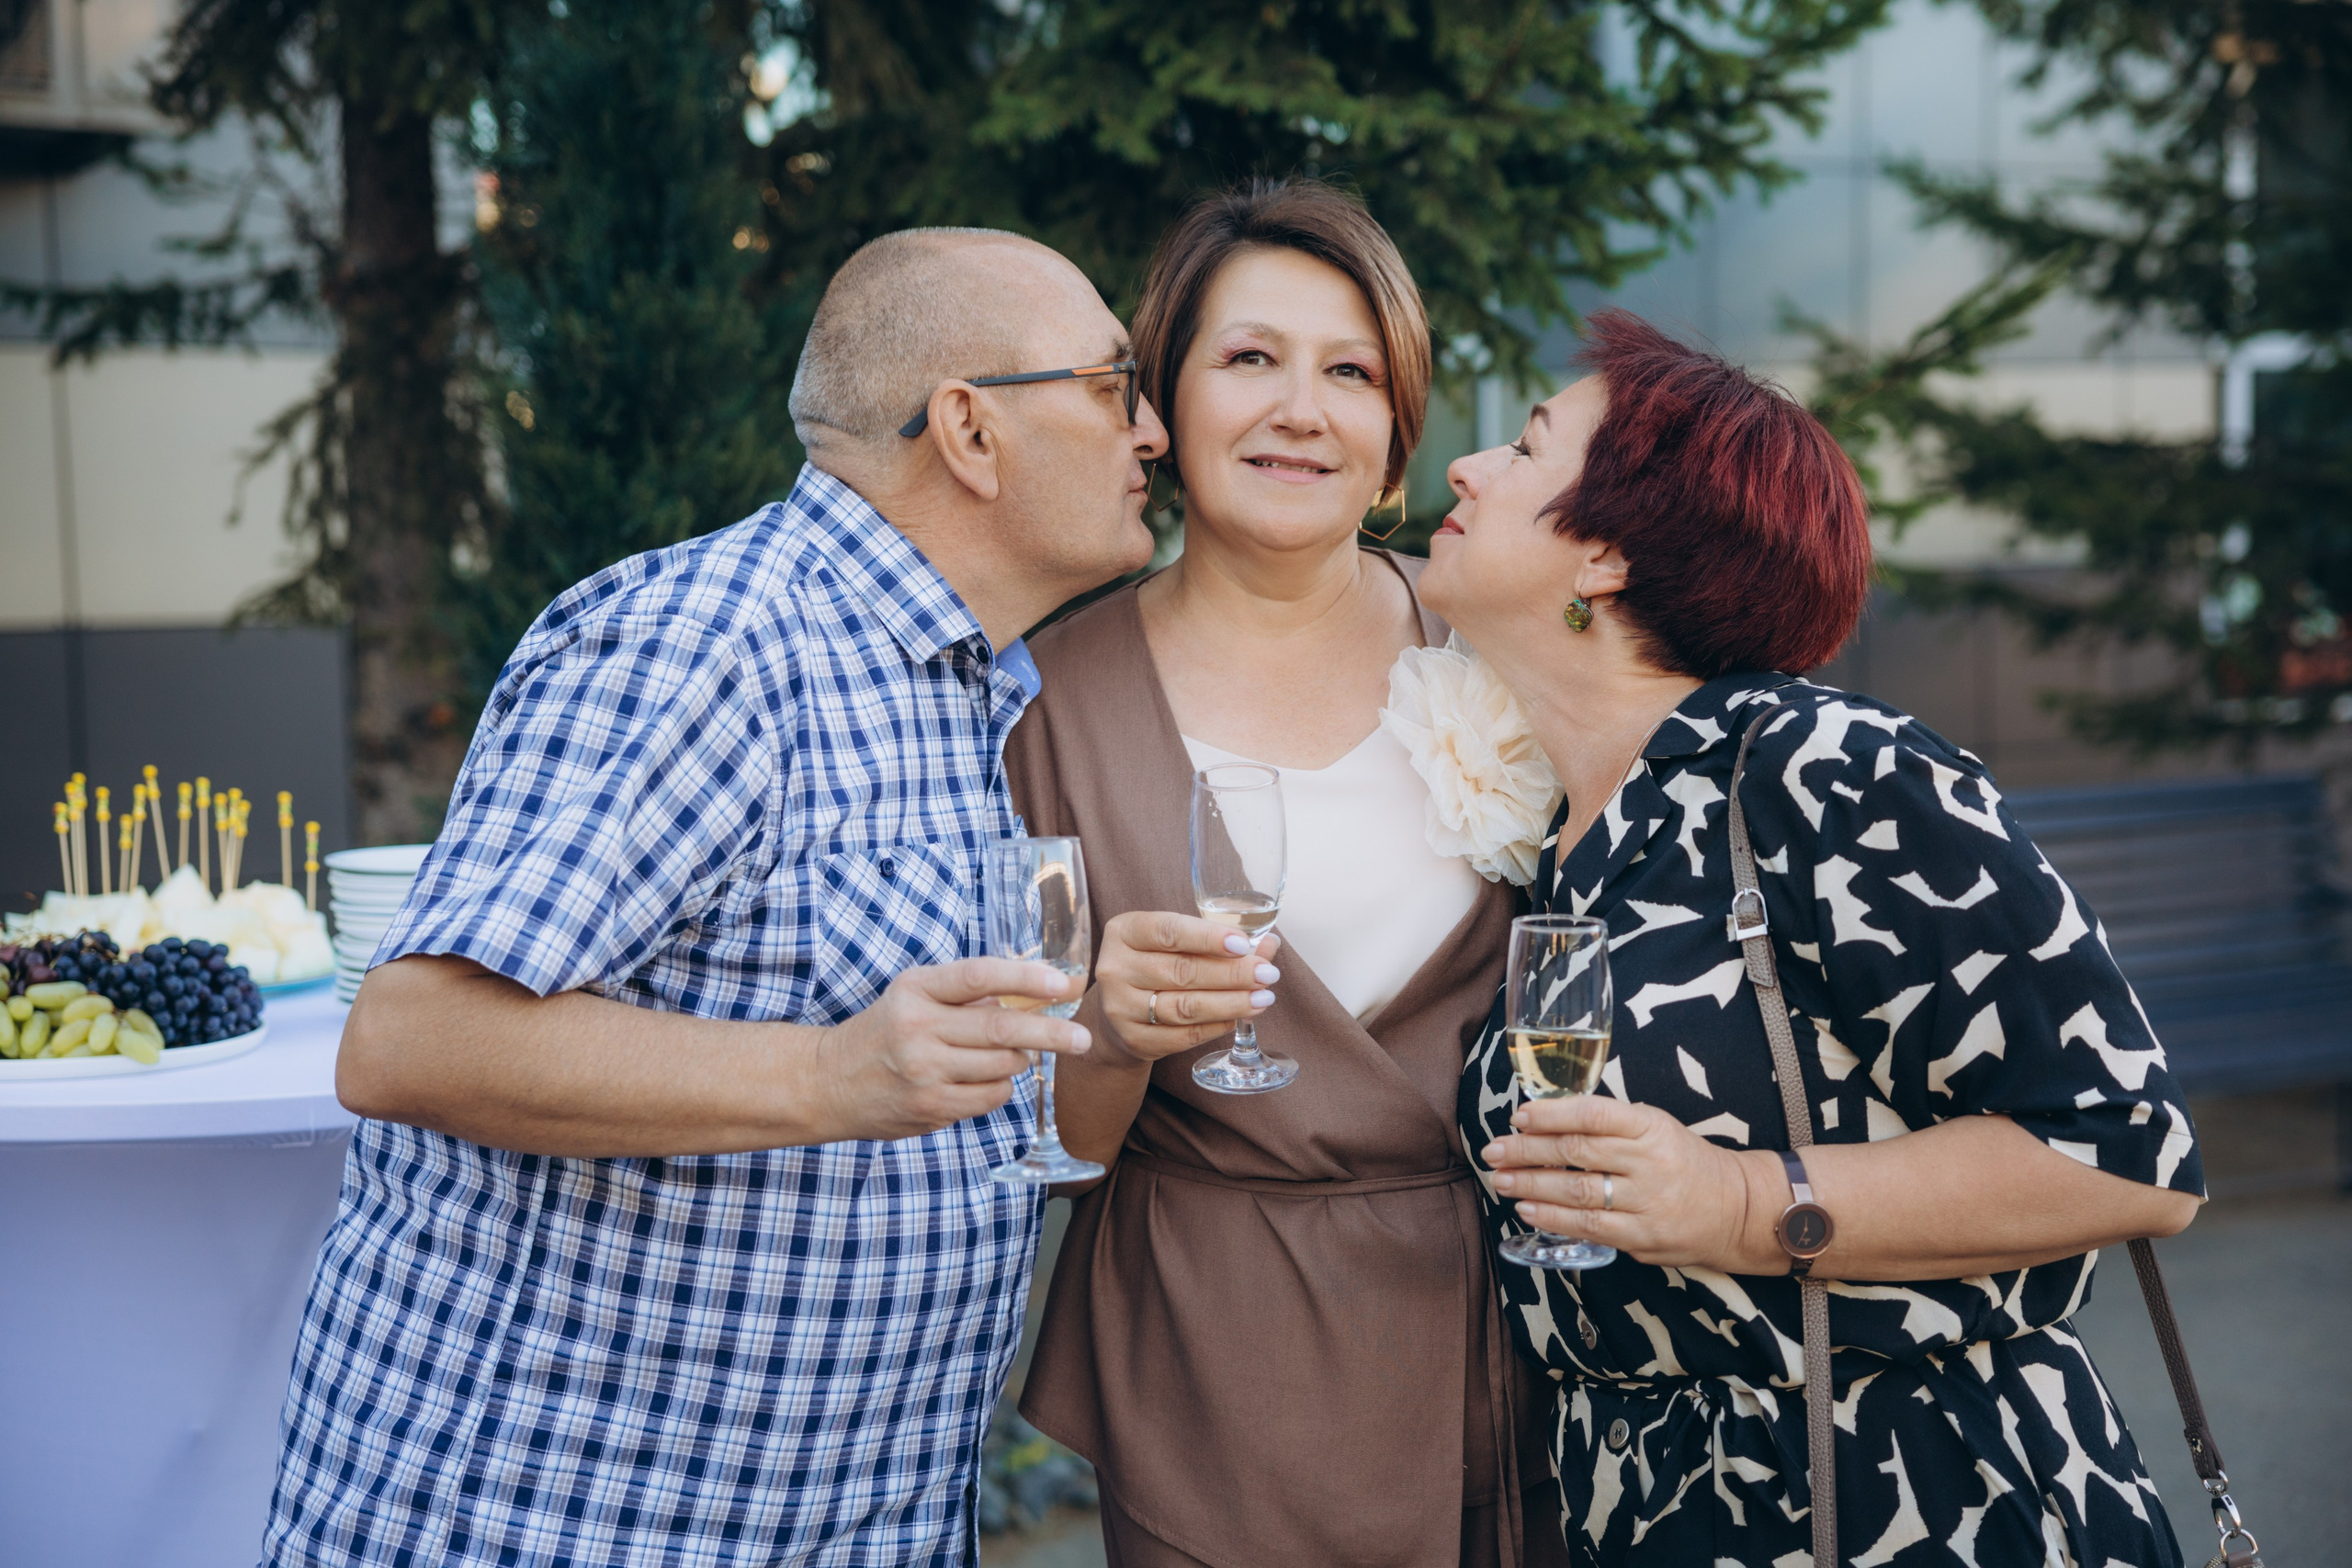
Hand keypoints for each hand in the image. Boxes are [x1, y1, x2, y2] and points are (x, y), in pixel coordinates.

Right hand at [816, 958, 1089, 1140]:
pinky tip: (986, 1079)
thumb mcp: (914, 995)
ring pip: (1002, 1065)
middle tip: (1083, 1038)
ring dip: (1019, 1060)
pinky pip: (990, 1097)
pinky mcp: (929, 1106)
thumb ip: (966, 993)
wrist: (829, 1082)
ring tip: (1012, 1054)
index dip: (1026, 978)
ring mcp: (923, 1071)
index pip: (979, 976)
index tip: (1063, 983)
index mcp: (916, 989)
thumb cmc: (885, 1031)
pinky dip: (1001, 1087)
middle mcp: (918, 1028)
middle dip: (1051, 1033)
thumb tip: (1036, 993)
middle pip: (1001, 1028)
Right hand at [1091, 910, 1279, 1063]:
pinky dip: (1217, 1026)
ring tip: (1263, 998)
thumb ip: (1219, 940)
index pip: (1168, 931)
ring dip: (1231, 1003)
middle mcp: (1115, 968)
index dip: (1208, 938)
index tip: (1244, 945)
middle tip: (1267, 974)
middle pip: (1182, 971)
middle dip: (1232, 974)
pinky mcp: (1134, 1040)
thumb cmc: (1155, 966)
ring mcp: (1120, 1008)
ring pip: (1185, 1007)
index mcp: (1124, 932)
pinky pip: (1184, 1036)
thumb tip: (1269, 943)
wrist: (1117, 1015)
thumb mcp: (1177, 943)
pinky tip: (1238, 1017)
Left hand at [1481, 1095, 1769, 1271]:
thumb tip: (1545, 1121)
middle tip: (1494, 1151)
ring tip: (1502, 1180)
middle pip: (1577, 1152)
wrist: (1736, 1209)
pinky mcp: (1643, 1237)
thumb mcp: (1655, 1127)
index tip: (1519, 1117)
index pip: (1594, 1114)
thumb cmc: (1683, 1162)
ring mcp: (1647, 1202)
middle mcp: (1649, 1162)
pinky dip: (1553, 1217)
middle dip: (1527, 1151)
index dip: (1551, 1114)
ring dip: (1532, 1185)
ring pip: (1578, 1191)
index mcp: (1651, 1127)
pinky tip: (1528, 1209)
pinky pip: (1589, 1227)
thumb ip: (1609, 1124)